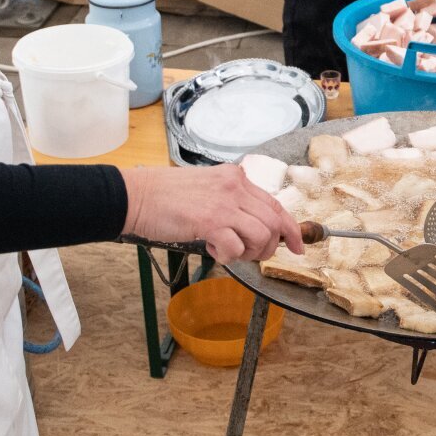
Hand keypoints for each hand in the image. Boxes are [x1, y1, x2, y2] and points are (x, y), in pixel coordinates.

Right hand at [120, 164, 302, 262]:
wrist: (137, 196)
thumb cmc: (166, 197)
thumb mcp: (207, 189)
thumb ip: (231, 202)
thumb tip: (253, 229)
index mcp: (236, 178)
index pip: (276, 205)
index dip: (291, 229)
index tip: (298, 246)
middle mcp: (235, 187)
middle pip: (274, 222)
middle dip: (268, 247)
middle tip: (249, 254)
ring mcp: (224, 203)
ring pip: (262, 235)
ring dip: (249, 252)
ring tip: (228, 251)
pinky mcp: (210, 220)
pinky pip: (236, 247)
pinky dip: (227, 256)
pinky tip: (211, 249)